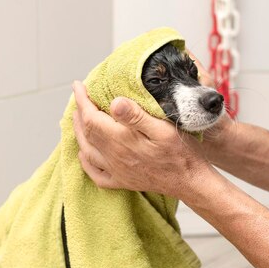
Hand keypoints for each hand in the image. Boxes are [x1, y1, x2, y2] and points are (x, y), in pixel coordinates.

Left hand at [72, 80, 210, 197]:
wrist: (191, 182)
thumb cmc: (181, 153)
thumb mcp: (163, 129)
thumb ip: (137, 116)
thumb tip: (115, 102)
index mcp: (122, 140)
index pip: (91, 117)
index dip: (82, 100)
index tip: (78, 85)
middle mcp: (114, 156)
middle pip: (86, 133)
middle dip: (79, 113)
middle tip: (79, 98)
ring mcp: (117, 171)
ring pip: (87, 151)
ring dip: (79, 133)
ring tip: (78, 120)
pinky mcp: (123, 181)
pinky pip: (96, 174)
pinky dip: (85, 162)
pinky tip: (85, 154)